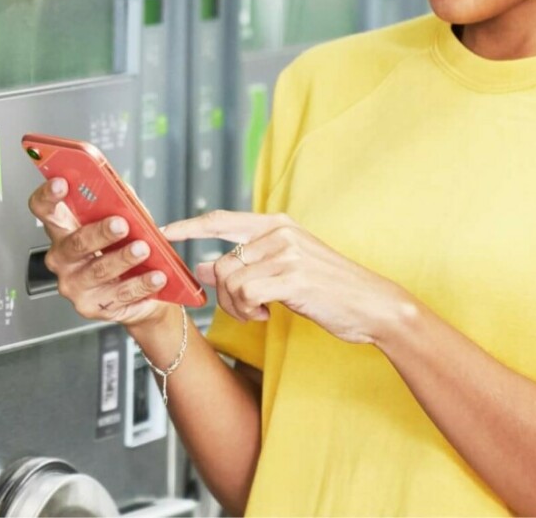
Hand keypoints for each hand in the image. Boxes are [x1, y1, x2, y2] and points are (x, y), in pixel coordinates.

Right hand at [27, 179, 173, 326]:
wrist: (140, 292)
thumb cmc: (124, 248)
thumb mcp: (125, 221)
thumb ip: (122, 204)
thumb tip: (125, 191)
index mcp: (64, 230)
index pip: (44, 210)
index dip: (48, 196)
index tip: (62, 183)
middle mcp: (62, 258)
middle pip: (75, 243)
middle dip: (99, 233)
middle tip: (121, 224)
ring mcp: (74, 285)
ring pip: (98, 270)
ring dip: (123, 258)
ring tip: (143, 249)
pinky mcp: (91, 307)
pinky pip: (119, 294)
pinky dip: (141, 284)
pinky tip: (156, 276)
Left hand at [163, 210, 413, 345]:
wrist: (372, 304)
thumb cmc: (329, 289)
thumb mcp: (284, 270)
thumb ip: (245, 265)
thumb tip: (201, 267)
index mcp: (277, 224)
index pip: (221, 219)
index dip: (188, 226)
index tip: (163, 232)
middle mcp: (279, 232)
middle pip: (221, 263)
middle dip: (223, 295)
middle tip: (245, 309)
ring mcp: (286, 252)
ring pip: (229, 282)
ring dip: (237, 308)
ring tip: (259, 312)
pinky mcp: (292, 276)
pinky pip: (244, 295)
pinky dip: (248, 312)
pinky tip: (266, 315)